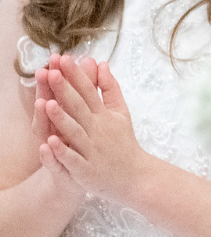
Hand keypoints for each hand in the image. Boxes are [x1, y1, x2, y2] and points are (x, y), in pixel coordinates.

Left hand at [41, 56, 148, 203]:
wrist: (136, 177)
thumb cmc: (123, 143)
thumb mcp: (121, 112)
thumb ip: (110, 88)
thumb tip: (102, 64)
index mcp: (104, 115)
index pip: (88, 91)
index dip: (76, 75)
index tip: (65, 59)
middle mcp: (98, 130)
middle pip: (79, 108)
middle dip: (65, 90)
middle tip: (53, 72)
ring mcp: (92, 150)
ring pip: (74, 132)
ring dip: (61, 119)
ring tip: (48, 104)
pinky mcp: (86, 170)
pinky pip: (73, 160)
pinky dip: (62, 152)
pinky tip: (50, 142)